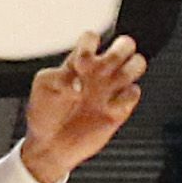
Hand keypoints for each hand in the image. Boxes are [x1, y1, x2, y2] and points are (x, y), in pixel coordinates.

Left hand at [20, 31, 146, 182]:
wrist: (50, 144)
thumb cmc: (44, 113)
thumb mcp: (43, 86)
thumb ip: (59, 75)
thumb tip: (79, 80)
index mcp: (80, 62)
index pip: (93, 38)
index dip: (89, 46)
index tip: (78, 64)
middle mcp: (99, 73)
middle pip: (125, 44)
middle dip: (118, 50)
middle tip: (101, 68)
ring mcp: (110, 90)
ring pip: (138, 64)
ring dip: (126, 70)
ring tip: (107, 85)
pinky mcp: (119, 110)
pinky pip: (134, 93)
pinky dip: (125, 96)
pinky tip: (108, 106)